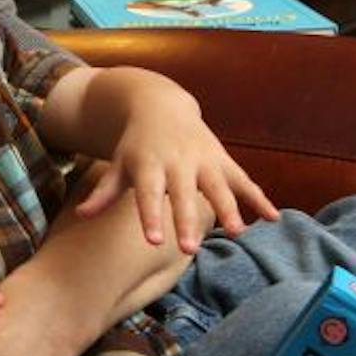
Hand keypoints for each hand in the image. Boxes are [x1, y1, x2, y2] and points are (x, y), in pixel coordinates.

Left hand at [70, 77, 277, 250]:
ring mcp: (203, 160)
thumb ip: (104, 191)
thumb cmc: (135, 145)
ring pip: (218, 186)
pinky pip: (243, 180)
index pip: (149, 195)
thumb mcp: (118, 164)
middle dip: (187, 220)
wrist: (159, 105)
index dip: (151, 217)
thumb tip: (82, 215)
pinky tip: (273, 218)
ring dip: (230, 208)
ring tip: (238, 233)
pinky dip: (259, 197)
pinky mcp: (222, 160)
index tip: (153, 241)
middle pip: (183, 195)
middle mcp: (178, 163)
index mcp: (150, 165)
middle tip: (189, 250)